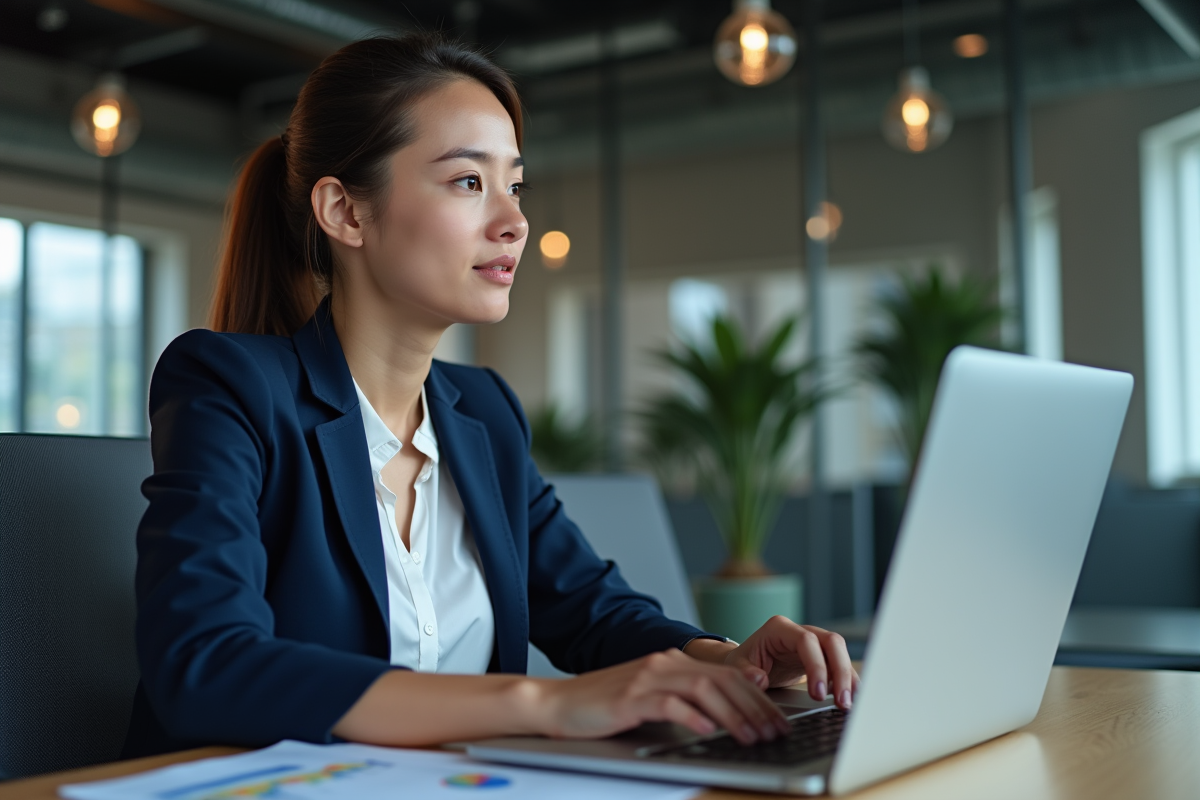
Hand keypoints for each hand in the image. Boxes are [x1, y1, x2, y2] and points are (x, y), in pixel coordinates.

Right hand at [537, 648, 790, 744]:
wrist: (558, 703)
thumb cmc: (605, 706)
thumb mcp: (650, 699)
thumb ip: (684, 699)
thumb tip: (724, 717)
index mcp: (672, 662)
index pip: (726, 675)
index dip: (757, 698)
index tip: (777, 720)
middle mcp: (663, 664)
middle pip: (721, 680)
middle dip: (754, 707)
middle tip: (775, 732)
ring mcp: (647, 678)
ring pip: (703, 689)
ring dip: (732, 714)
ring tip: (751, 736)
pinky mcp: (631, 698)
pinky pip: (670, 703)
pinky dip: (693, 717)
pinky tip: (707, 732)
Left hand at [722, 616, 858, 709]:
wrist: (748, 662)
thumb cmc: (743, 661)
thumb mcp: (736, 667)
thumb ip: (745, 673)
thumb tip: (760, 679)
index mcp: (779, 628)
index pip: (806, 641)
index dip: (816, 665)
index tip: (817, 694)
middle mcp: (800, 631)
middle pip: (831, 642)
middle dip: (840, 672)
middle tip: (842, 701)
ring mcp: (814, 641)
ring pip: (840, 652)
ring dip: (847, 678)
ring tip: (847, 704)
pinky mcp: (822, 655)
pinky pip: (840, 664)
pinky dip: (847, 680)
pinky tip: (849, 698)